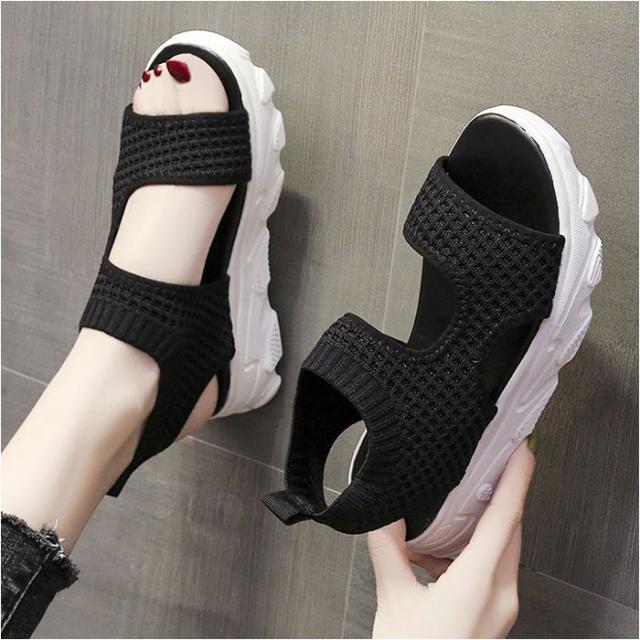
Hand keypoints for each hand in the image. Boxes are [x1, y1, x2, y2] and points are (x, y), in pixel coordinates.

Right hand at [368, 439, 535, 638]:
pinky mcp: (491, 616)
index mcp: (477, 586)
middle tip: (495, 461)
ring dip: (488, 521)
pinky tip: (444, 548)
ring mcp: (499, 609)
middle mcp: (499, 596)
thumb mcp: (393, 603)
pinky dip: (475, 547)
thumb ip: (388, 550)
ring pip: (504, 549)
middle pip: (512, 530)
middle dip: (505, 492)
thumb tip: (384, 515)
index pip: (504, 520)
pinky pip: (493, 567)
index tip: (523, 450)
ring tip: (464, 500)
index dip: (515, 481)